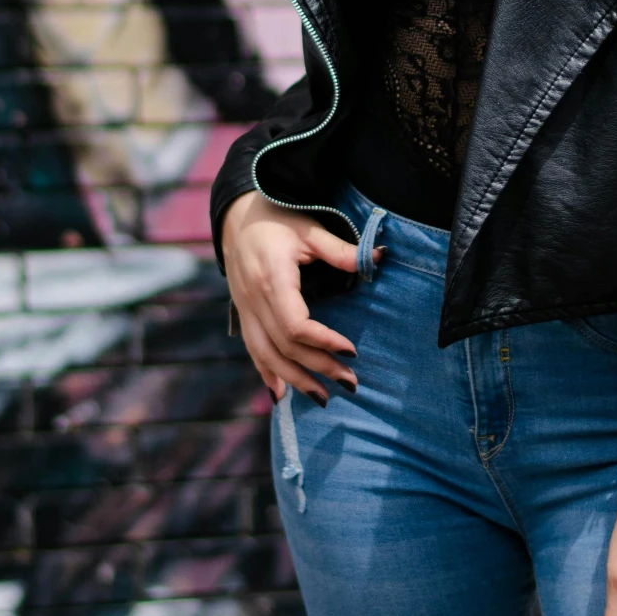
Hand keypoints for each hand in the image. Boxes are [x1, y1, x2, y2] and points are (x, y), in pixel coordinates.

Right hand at [224, 193, 366, 405]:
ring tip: (324, 398)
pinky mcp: (243, 314)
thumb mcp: (310, 229)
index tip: (351, 350)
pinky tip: (281, 394)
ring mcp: (244, 309)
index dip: (322, 341)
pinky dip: (266, 373)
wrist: (237, 217)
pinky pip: (252, 350)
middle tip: (350, 382)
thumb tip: (379, 258)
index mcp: (272, 278)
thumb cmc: (278, 218)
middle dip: (318, 368)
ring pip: (266, 355)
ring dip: (294, 379)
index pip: (294, 324)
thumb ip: (341, 250)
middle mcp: (253, 299)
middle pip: (284, 345)